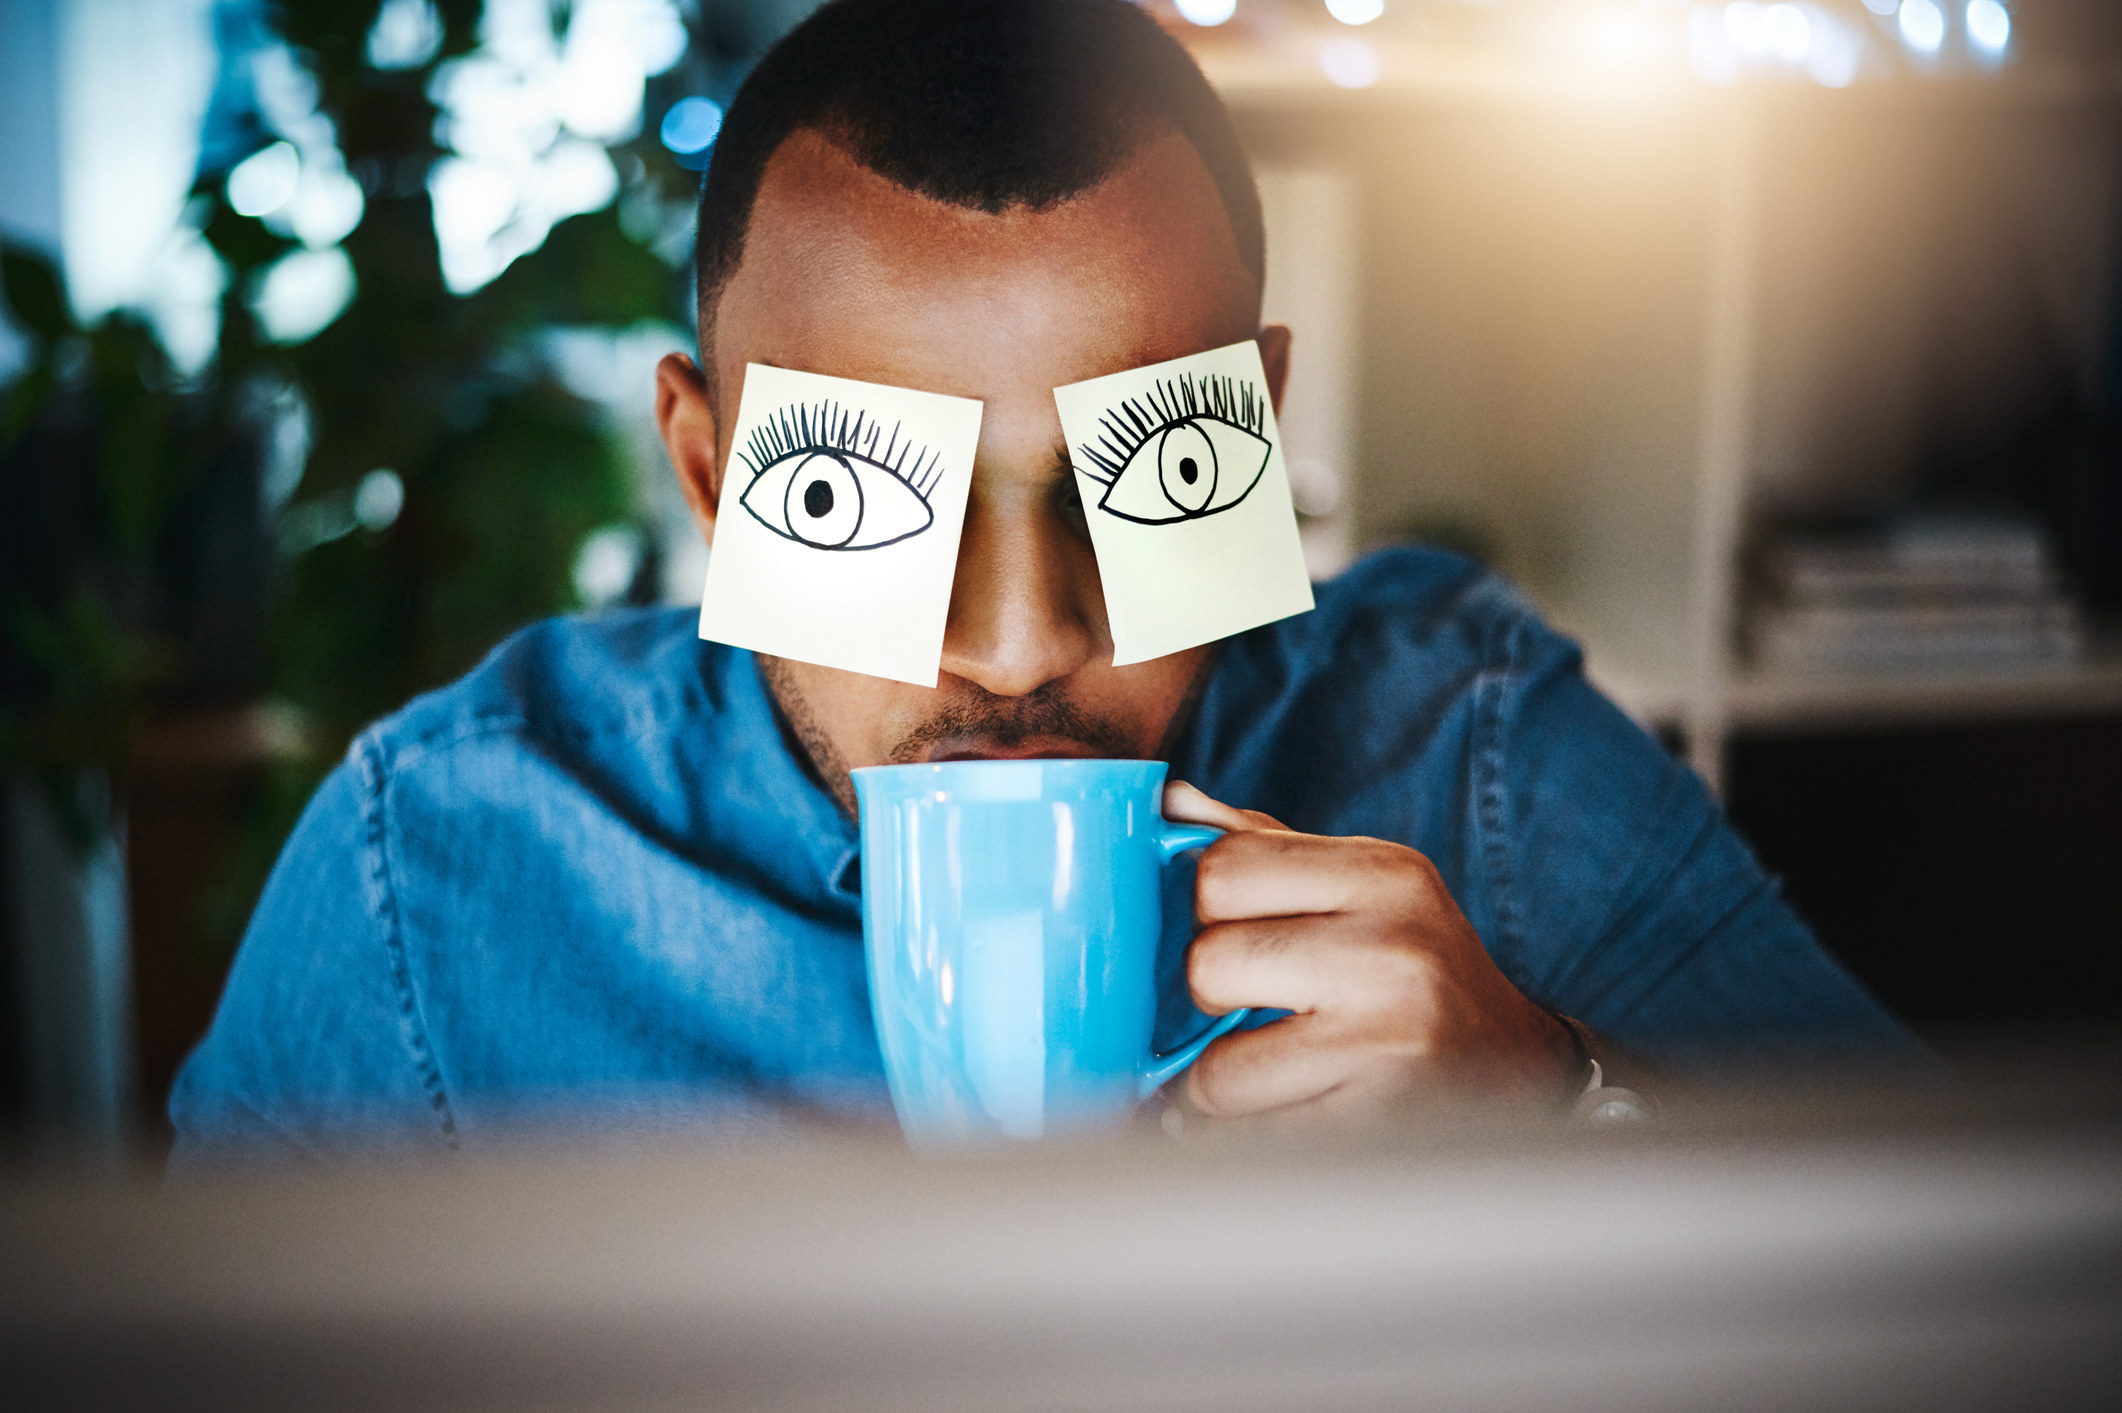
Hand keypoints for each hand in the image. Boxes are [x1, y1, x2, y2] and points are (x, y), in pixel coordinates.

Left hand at [1162, 780, 1579, 1121]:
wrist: (1517, 1070)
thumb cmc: (1412, 971)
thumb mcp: (1361, 889)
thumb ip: (1266, 846)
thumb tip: (1171, 803)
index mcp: (1383, 874)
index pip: (1222, 868)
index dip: (1201, 912)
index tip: (1221, 936)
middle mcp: (1391, 948)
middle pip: (1209, 965)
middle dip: (1205, 1002)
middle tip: (1240, 1013)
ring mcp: (1389, 1039)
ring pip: (1219, 1071)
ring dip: (1216, 1089)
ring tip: (1256, 1075)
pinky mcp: (1379, 1123)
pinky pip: (1251, 1138)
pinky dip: (1242, 1140)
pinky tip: (1277, 1118)